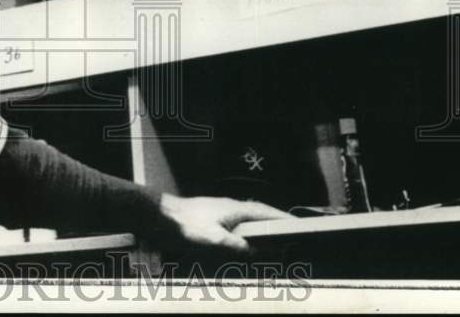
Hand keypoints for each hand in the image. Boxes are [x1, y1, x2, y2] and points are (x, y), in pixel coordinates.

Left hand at [159, 193, 291, 252]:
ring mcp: (221, 212)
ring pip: (247, 220)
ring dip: (260, 229)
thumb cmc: (186, 224)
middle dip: (274, 224)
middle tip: (289, 235)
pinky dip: (246, 233)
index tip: (298, 224)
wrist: (162, 216)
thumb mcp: (214, 239)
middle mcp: (230, 207)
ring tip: (272, 242)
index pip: (265, 212)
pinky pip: (236, 225)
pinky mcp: (213, 218)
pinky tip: (245, 243)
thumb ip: (236, 246)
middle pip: (259, 215)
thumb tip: (254, 251)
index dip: (282, 218)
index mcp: (235, 209)